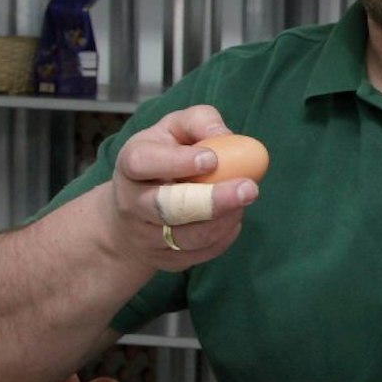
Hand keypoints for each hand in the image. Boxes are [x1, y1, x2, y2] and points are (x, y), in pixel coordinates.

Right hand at [104, 106, 258, 267]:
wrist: (132, 212)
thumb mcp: (174, 129)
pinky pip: (200, 254)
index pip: (144, 163)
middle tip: (249, 189)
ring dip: (224, 220)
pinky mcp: (165, 260)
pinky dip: (224, 237)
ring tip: (245, 198)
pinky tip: (234, 218)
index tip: (212, 159)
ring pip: (187, 237)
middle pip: (166, 208)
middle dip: (211, 201)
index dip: (177, 162)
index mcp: (132, 164)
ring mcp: (146, 236)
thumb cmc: (161, 159)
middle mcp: (132, 203)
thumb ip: (199, 122)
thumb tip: (225, 135)